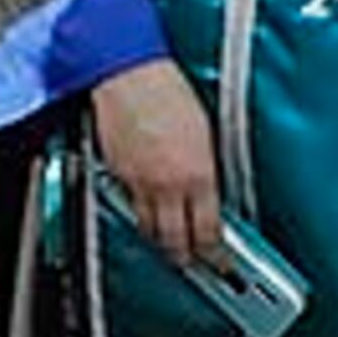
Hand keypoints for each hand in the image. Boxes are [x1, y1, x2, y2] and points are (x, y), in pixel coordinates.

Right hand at [93, 58, 223, 268]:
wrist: (129, 72)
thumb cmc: (168, 89)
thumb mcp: (204, 131)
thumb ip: (207, 169)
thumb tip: (210, 193)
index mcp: (197, 174)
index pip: (208, 232)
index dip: (215, 255)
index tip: (221, 263)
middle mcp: (167, 184)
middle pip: (174, 242)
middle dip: (184, 259)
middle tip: (192, 263)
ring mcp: (138, 182)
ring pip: (147, 229)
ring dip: (159, 240)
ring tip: (167, 244)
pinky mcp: (116, 173)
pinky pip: (128, 203)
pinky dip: (136, 209)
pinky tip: (143, 206)